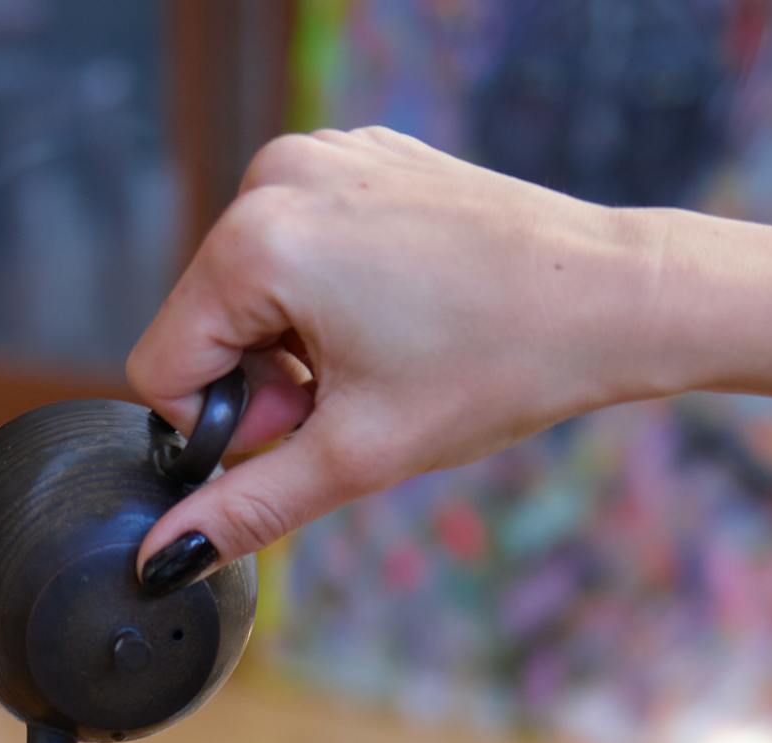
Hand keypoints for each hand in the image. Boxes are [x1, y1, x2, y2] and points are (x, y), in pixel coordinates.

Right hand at [127, 129, 652, 589]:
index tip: (305, 425)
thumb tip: (165, 558)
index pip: (161, 364)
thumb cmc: (497, 364)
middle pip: (204, 322)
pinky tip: (397, 314)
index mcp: (257, 239)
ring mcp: (320, 154)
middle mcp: (275, 177)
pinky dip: (328, 295)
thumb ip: (246, 506)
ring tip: (380, 355)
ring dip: (295, 343)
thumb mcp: (356, 455)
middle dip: (262, 381)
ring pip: (249, 288)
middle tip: (351, 397)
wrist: (610, 297)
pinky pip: (298, 246)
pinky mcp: (359, 157)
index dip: (220, 426)